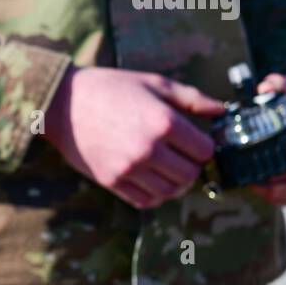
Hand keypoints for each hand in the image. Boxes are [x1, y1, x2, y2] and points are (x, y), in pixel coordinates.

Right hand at [44, 67, 223, 208]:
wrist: (62, 103)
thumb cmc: (111, 87)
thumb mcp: (154, 83)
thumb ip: (192, 98)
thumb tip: (223, 111)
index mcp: (163, 122)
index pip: (205, 150)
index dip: (204, 146)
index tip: (195, 141)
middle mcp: (148, 148)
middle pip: (190, 175)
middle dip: (191, 166)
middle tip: (182, 155)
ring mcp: (128, 168)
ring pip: (170, 191)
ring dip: (174, 182)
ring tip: (166, 168)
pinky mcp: (111, 180)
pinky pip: (145, 200)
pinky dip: (154, 194)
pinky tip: (150, 178)